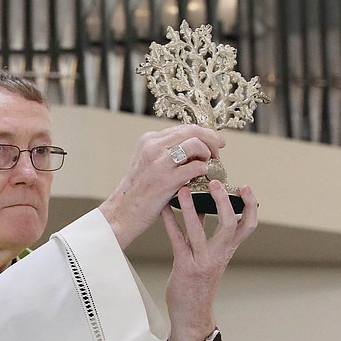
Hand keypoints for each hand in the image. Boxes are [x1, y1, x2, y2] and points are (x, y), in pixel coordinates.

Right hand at [99, 125, 224, 248]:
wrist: (122, 213)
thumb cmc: (138, 192)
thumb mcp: (147, 163)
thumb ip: (166, 152)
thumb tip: (195, 146)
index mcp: (149, 140)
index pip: (184, 127)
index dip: (204, 133)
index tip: (214, 142)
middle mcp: (153, 147)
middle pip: (192, 131)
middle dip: (211, 139)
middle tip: (218, 150)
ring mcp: (159, 162)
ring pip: (195, 144)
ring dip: (207, 153)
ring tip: (208, 163)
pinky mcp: (166, 180)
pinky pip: (195, 167)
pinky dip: (204, 169)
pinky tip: (202, 175)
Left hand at [162, 179, 257, 340]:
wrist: (192, 313)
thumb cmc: (200, 280)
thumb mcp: (209, 254)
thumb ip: (207, 230)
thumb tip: (203, 203)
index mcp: (228, 250)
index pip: (248, 226)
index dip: (250, 206)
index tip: (246, 186)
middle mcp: (219, 254)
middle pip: (229, 225)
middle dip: (224, 202)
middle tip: (215, 183)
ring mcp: (202, 261)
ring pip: (199, 231)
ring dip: (190, 209)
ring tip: (183, 190)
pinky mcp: (184, 267)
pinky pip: (177, 240)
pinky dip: (169, 223)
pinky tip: (162, 209)